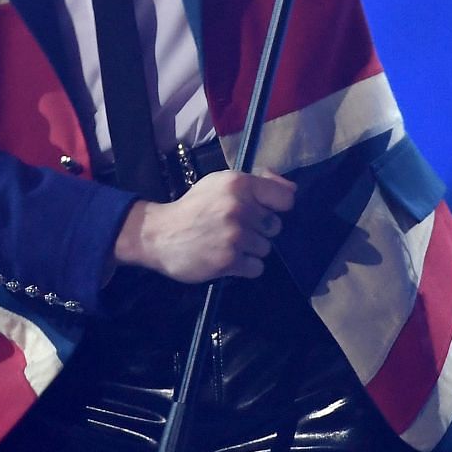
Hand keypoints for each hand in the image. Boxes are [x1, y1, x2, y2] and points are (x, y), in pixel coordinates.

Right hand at [112, 170, 297, 282]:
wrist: (159, 234)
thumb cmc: (194, 207)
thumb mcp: (221, 183)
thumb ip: (259, 183)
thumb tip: (293, 189)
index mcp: (239, 183)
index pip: (285, 199)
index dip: (276, 207)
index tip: (261, 211)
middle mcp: (240, 207)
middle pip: (275, 226)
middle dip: (259, 230)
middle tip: (236, 229)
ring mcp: (236, 235)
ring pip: (266, 248)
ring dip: (251, 249)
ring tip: (228, 243)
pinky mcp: (229, 260)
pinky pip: (257, 267)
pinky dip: (245, 267)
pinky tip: (227, 257)